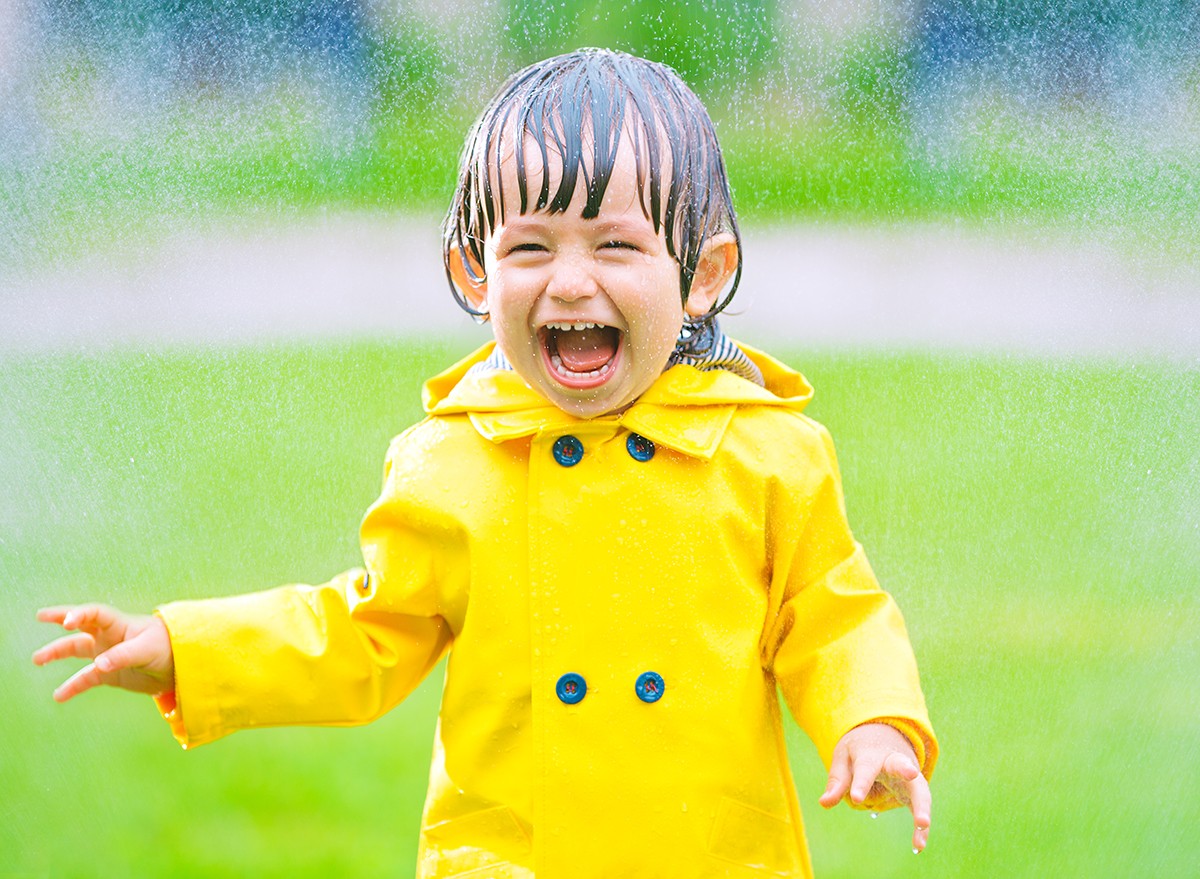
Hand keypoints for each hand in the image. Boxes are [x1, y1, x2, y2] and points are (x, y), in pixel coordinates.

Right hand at [33, 605, 174, 701]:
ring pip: (77, 651)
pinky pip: (86, 679)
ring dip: (58, 653)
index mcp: (120, 624)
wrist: (181, 667)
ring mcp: (107, 655)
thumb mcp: (147, 650)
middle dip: (61, 619)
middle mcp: (110, 636)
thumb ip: (123, 656)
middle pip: (80, 626)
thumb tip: (98, 665)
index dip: (79, 614)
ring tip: (37, 659)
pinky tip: (59, 696)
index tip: (66, 622)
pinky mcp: (109, 674)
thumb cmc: (169, 648)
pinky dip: (73, 687)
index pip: (94, 613)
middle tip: (40, 616)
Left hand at [818, 722, 931, 852]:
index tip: (856, 799)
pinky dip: (922, 827)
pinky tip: (919, 846)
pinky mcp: (916, 791)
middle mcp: (893, 761)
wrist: (882, 737)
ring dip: (922, 806)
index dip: (861, 782)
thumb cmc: (859, 751)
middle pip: (901, 764)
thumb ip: (837, 781)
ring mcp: (909, 776)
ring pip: (919, 788)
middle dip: (906, 769)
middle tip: (911, 773)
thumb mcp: (843, 759)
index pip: (865, 767)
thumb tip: (824, 803)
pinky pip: (922, 807)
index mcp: (871, 753)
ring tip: (922, 826)